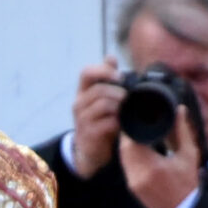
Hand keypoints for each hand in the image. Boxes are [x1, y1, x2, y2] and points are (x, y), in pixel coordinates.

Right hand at [66, 60, 125, 178]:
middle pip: (99, 89)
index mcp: (83, 92)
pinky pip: (106, 123)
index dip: (103, 70)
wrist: (90, 151)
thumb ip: (107, 79)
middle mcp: (79, 103)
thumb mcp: (102, 99)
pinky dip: (118, 122)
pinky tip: (122, 124)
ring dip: (119, 106)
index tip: (120, 76)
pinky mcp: (89, 133)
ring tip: (127, 110)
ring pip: (103, 105)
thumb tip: (110, 57)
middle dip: (118, 92)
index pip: (86, 73)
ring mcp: (82, 119)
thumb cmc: (100, 121)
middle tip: (129, 98)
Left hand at [117, 109, 203, 207]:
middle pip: (124, 147)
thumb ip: (182, 131)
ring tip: (137, 134)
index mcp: (151, 166)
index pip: (131, 140)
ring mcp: (133, 183)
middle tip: (136, 122)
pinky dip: (130, 156)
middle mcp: (138, 175)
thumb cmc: (188, 184)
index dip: (131, 126)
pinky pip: (126, 166)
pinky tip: (138, 150)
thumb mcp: (189, 155)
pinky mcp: (132, 187)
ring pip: (122, 156)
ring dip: (128, 145)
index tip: (138, 116)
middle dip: (128, 134)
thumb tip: (179, 109)